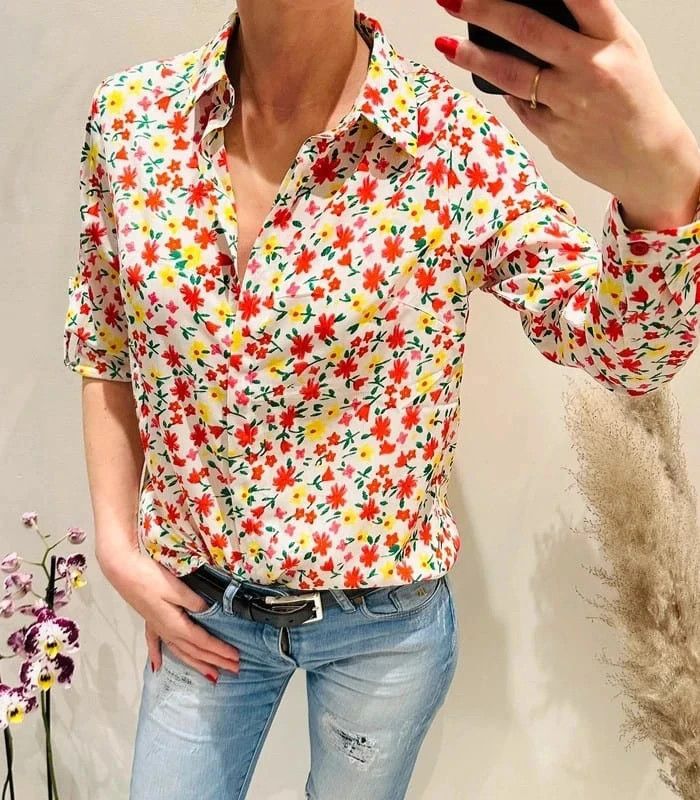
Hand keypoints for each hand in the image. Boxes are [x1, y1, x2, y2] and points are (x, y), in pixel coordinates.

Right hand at [98, 548, 239, 680]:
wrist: (123, 572)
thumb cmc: (149, 578)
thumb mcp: (176, 588)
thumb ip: (194, 602)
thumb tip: (209, 611)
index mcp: (176, 625)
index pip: (203, 642)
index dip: (220, 651)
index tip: (236, 658)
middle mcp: (167, 631)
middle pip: (195, 652)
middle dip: (215, 662)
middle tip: (234, 670)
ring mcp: (157, 628)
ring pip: (180, 652)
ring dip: (197, 664)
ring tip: (211, 675)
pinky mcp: (150, 620)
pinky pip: (157, 644)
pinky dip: (158, 655)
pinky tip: (157, 667)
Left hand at [434, 0, 699, 228]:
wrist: (648, 159)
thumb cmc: (634, 98)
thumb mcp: (623, 50)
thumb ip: (585, 28)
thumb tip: (531, 14)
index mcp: (613, 39)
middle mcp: (590, 68)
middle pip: (527, 30)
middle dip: (484, 10)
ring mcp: (569, 103)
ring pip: (510, 74)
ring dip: (472, 57)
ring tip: (445, 43)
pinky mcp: (553, 134)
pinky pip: (519, 106)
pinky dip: (505, 91)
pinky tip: (489, 78)